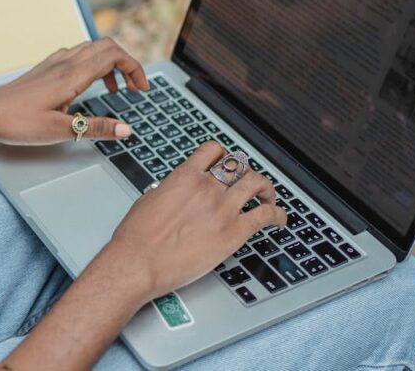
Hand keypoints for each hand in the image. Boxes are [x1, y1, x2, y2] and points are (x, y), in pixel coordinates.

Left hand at [0, 38, 149, 144]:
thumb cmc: (16, 121)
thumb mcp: (60, 130)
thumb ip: (95, 128)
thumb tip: (126, 129)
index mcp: (72, 75)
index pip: (115, 57)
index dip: (135, 69)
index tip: (141, 90)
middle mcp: (65, 63)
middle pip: (107, 47)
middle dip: (127, 64)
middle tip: (134, 89)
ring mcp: (54, 63)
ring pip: (93, 49)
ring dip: (111, 64)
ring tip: (115, 90)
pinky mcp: (46, 68)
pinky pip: (77, 55)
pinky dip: (93, 65)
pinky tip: (88, 86)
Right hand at [98, 142, 287, 300]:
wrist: (138, 262)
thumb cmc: (136, 238)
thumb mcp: (148, 200)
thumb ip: (169, 190)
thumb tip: (174, 190)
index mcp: (184, 177)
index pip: (213, 151)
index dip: (224, 155)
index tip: (226, 163)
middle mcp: (207, 188)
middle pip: (238, 166)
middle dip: (246, 172)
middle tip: (248, 182)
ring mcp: (222, 209)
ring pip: (257, 183)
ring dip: (267, 188)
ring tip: (268, 197)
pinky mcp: (233, 233)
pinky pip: (265, 216)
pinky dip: (278, 215)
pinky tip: (279, 219)